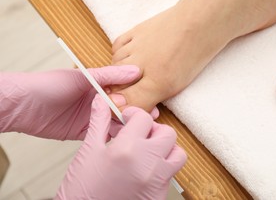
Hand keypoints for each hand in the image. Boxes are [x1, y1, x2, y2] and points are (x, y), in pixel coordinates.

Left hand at [0, 65, 157, 139]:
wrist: (24, 106)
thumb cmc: (50, 85)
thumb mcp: (83, 76)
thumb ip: (110, 75)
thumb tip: (136, 70)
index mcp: (98, 84)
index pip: (124, 89)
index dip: (138, 95)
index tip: (152, 100)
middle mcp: (97, 101)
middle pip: (122, 106)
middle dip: (137, 111)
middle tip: (150, 116)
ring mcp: (91, 117)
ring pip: (115, 121)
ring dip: (128, 124)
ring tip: (140, 127)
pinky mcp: (84, 132)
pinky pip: (103, 134)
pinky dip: (114, 135)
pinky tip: (125, 136)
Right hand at [56, 95, 186, 199]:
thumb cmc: (82, 190)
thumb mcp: (88, 151)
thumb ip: (98, 122)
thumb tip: (100, 101)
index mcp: (126, 149)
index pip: (144, 118)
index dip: (134, 114)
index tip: (128, 120)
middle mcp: (146, 164)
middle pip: (167, 133)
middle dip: (154, 130)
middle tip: (140, 136)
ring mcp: (156, 181)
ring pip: (178, 154)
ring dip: (166, 149)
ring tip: (148, 153)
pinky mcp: (159, 195)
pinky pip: (172, 174)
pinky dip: (163, 168)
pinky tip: (146, 170)